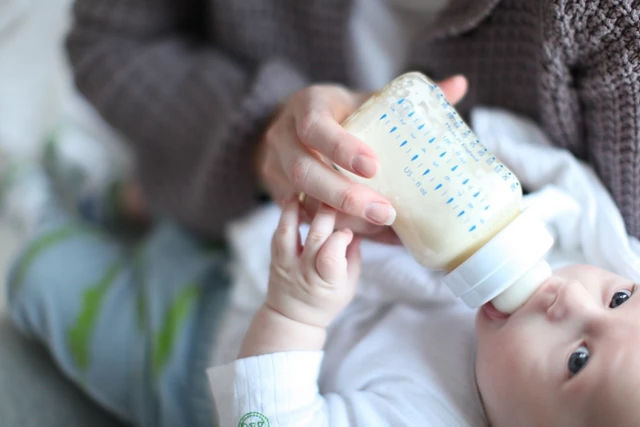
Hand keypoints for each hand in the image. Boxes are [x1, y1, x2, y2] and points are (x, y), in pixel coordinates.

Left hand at [238, 198, 360, 357]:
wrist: (292, 316)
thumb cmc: (327, 300)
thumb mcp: (349, 284)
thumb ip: (354, 256)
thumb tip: (358, 227)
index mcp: (327, 281)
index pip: (332, 254)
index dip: (342, 237)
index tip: (349, 230)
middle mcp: (305, 272)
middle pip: (315, 237)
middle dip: (326, 213)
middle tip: (335, 195)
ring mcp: (286, 264)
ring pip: (288, 232)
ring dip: (296, 208)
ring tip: (305, 190)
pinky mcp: (275, 258)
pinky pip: (278, 233)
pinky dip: (285, 215)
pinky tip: (293, 200)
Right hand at [255, 76, 467, 241]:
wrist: (299, 128)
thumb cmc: (342, 113)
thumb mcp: (368, 100)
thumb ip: (407, 100)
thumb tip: (459, 85)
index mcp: (307, 106)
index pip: (315, 127)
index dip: (340, 148)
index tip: (373, 167)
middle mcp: (282, 135)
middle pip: (303, 170)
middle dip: (343, 195)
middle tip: (385, 211)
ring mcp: (274, 166)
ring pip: (301, 198)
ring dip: (341, 216)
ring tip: (380, 228)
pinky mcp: (277, 191)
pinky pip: (302, 215)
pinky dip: (335, 226)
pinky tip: (365, 234)